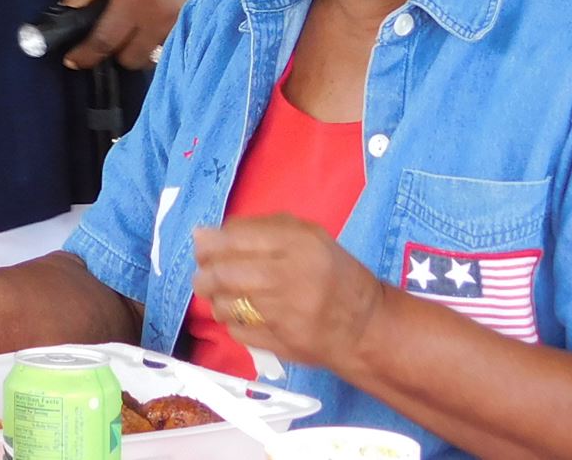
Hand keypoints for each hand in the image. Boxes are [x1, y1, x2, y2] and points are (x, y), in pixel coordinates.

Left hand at [57, 0, 225, 70]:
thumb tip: (68, 8)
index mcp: (133, 3)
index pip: (105, 43)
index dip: (86, 56)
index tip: (72, 61)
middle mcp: (158, 21)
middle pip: (131, 59)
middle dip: (116, 53)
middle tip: (109, 36)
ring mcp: (181, 24)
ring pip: (153, 55)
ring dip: (138, 48)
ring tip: (132, 29)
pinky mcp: (197, 22)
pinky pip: (172, 46)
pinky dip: (158, 42)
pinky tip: (153, 25)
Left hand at [192, 214, 387, 371]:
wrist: (370, 327)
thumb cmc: (333, 275)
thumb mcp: (307, 238)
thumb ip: (258, 229)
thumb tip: (203, 234)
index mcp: (298, 242)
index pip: (233, 238)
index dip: (209, 244)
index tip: (202, 248)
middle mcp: (292, 275)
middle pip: (224, 273)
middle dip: (204, 276)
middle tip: (203, 278)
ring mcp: (288, 312)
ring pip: (227, 304)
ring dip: (215, 301)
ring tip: (221, 298)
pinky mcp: (284, 341)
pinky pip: (238, 331)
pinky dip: (231, 324)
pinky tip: (241, 319)